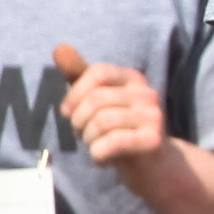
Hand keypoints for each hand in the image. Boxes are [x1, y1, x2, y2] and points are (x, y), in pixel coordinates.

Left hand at [55, 41, 170, 171]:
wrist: (152, 166)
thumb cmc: (119, 130)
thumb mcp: (98, 100)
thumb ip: (79, 76)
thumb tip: (59, 47)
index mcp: (132, 78)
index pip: (98, 72)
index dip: (75, 93)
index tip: (66, 112)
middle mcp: (147, 93)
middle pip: (97, 99)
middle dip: (79, 121)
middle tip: (82, 134)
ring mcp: (153, 116)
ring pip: (102, 122)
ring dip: (88, 139)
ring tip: (94, 146)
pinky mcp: (153, 140)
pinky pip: (112, 142)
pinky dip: (98, 154)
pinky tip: (103, 158)